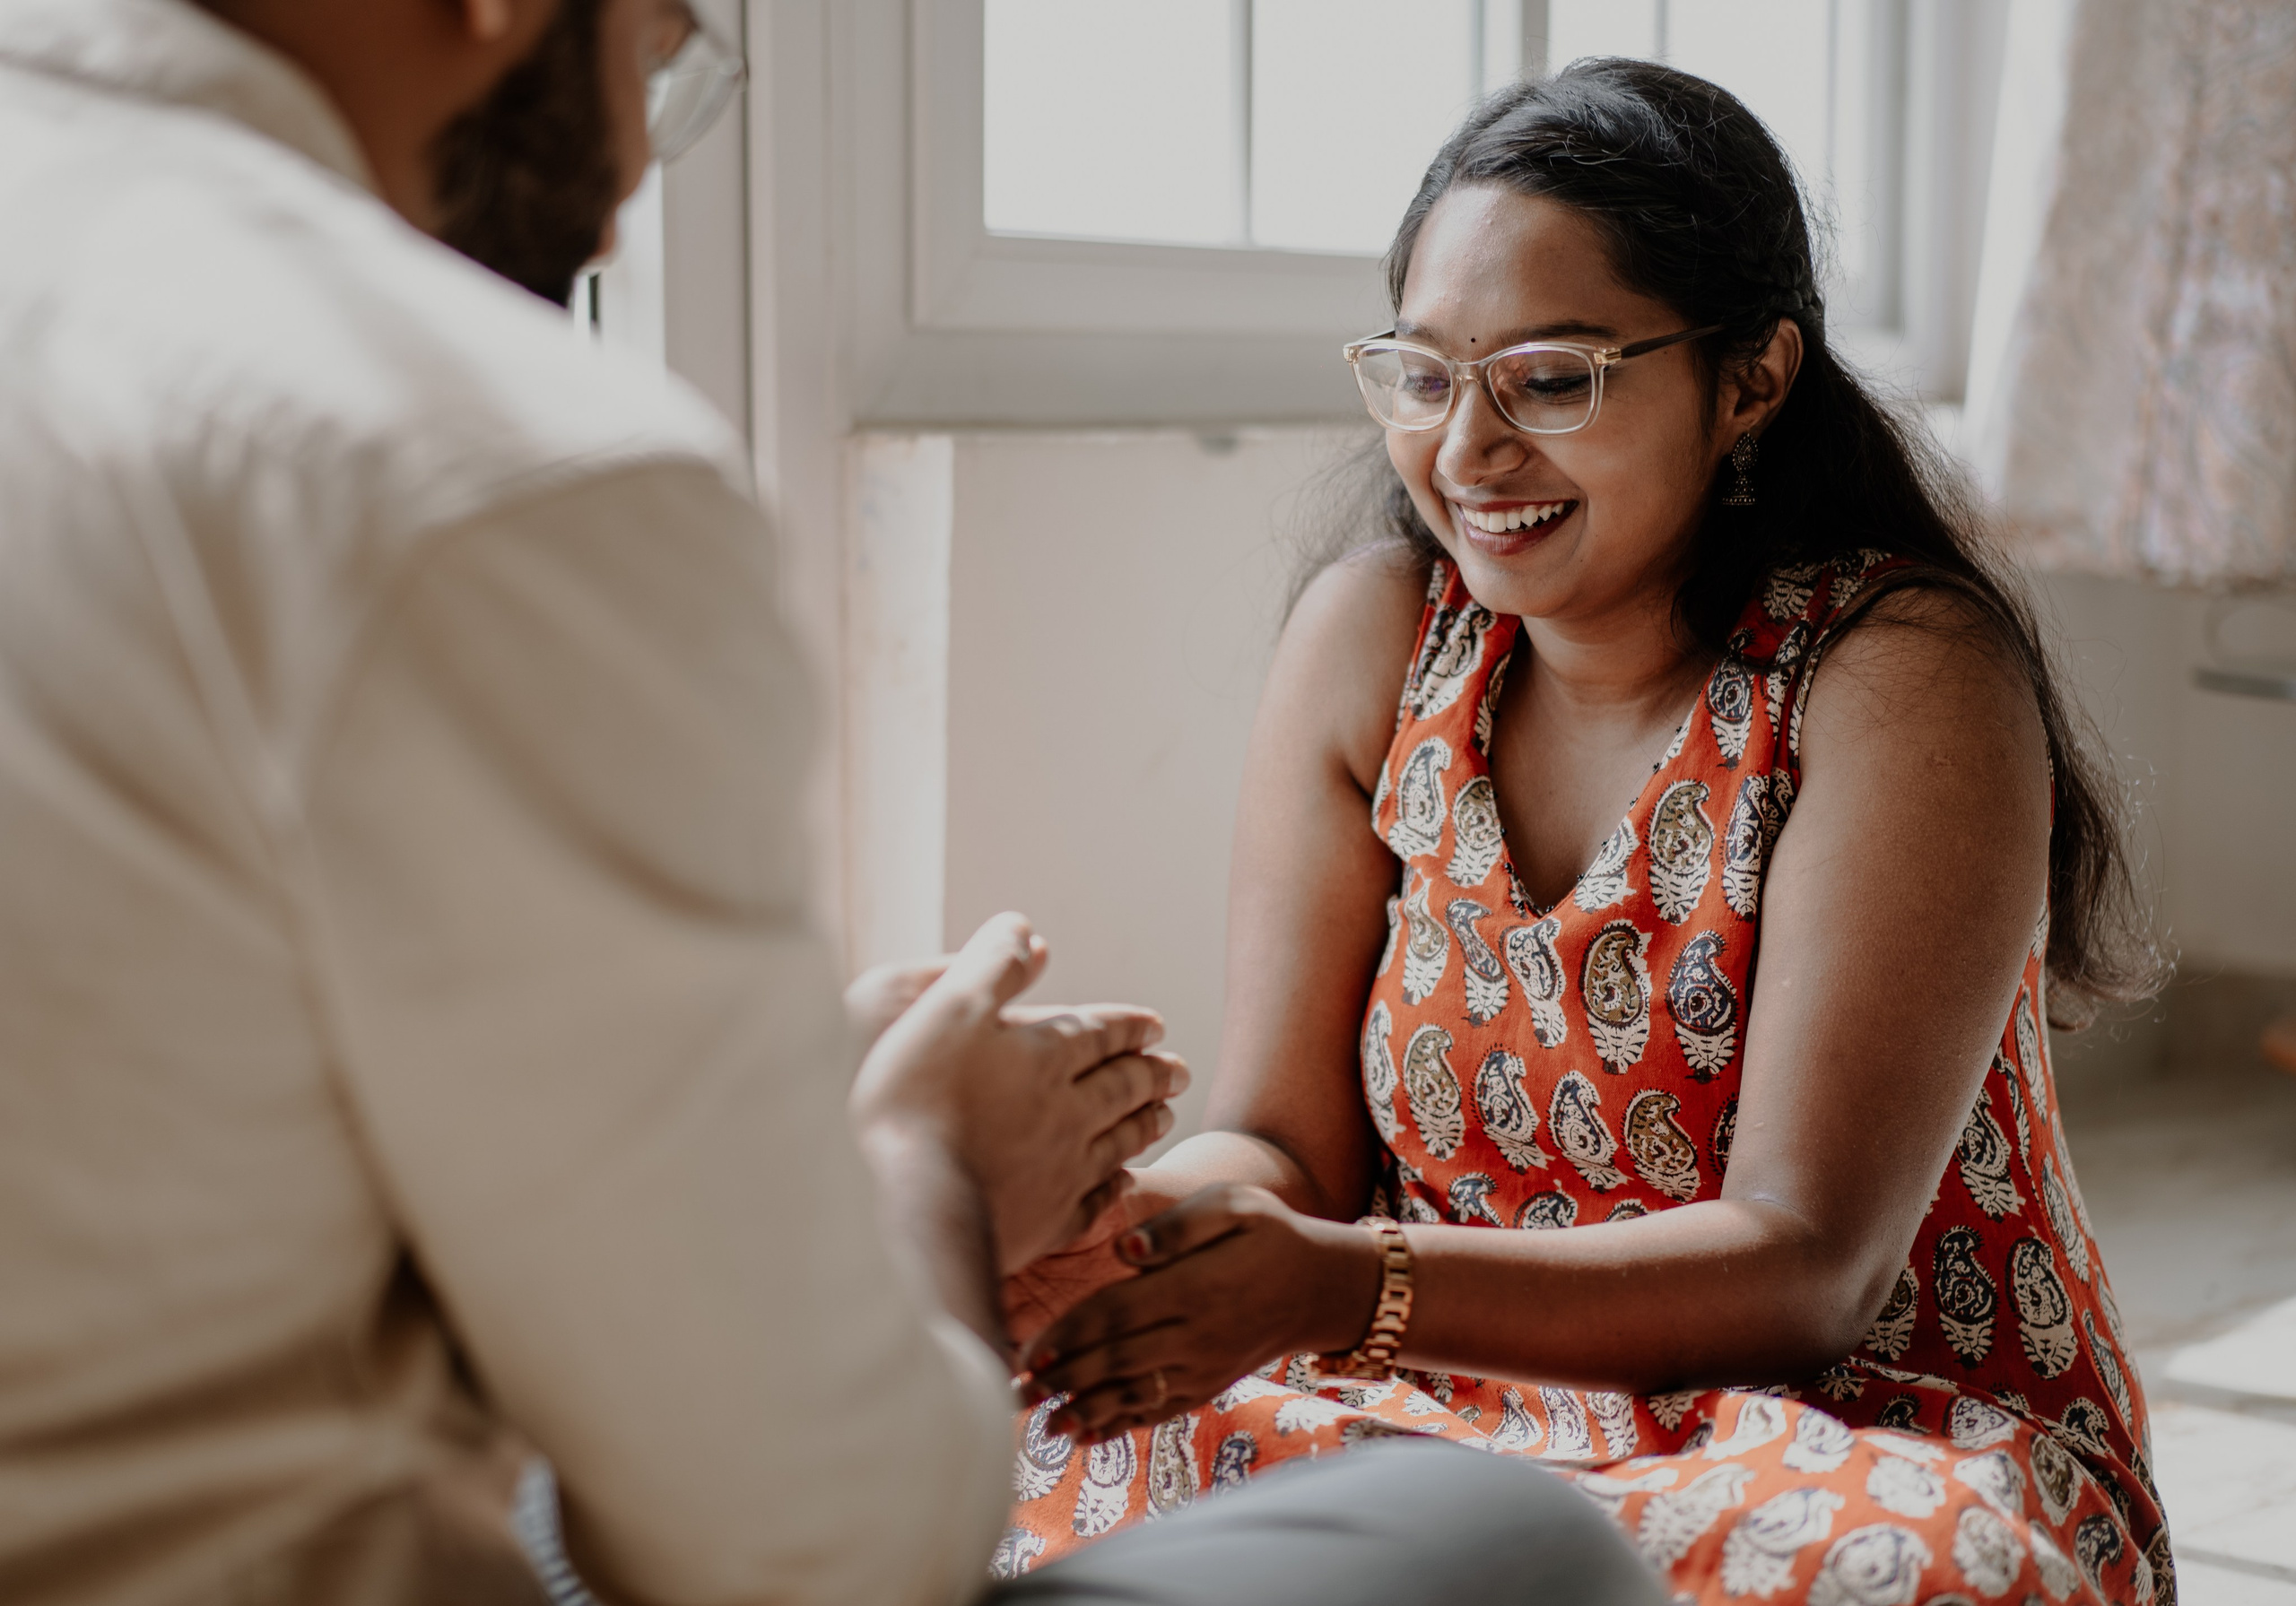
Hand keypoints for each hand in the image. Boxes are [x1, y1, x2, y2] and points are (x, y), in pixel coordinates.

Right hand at [850, 913, 1189, 1271]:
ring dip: (1144, 1124)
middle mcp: (1068, 1111)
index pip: (1100, 1034)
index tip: (1156, 1026)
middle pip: (1122, 1088)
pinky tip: (1123, 1185)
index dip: (1128, 1027)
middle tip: (1179, 1070)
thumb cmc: (920, 1097)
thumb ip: (991, 964)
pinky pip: (1094, 1204)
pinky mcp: (1046, 1224)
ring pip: (1118, 1142)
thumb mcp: (949, 1007)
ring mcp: (1062, 1172)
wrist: (918, 1203)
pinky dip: (1113, 1190)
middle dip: (1151, 1074)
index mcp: (1046, 1055)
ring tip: (1166, 1116)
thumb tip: (1025, 930)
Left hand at [1017, 1184, 1382, 1442]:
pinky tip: (1082, 1436)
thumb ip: (1178, 1226)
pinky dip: (1116, 1425)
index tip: (1027, 1349)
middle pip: (1115, 1360)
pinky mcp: (1206, 1386)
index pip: (1117, 1313)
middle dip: (1061, 1378)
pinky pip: (1156, 1411)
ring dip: (1082, 1412)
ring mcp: (1202, 1368)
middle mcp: (1197, 1336)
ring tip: (1039, 1425)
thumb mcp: (1235, 1206)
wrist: (1319, 1286)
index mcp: (1195, 1288)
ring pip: (1132, 1394)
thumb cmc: (1268, 1233)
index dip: (1069, 1334)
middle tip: (1013, 1390)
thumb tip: (1126, 1251)